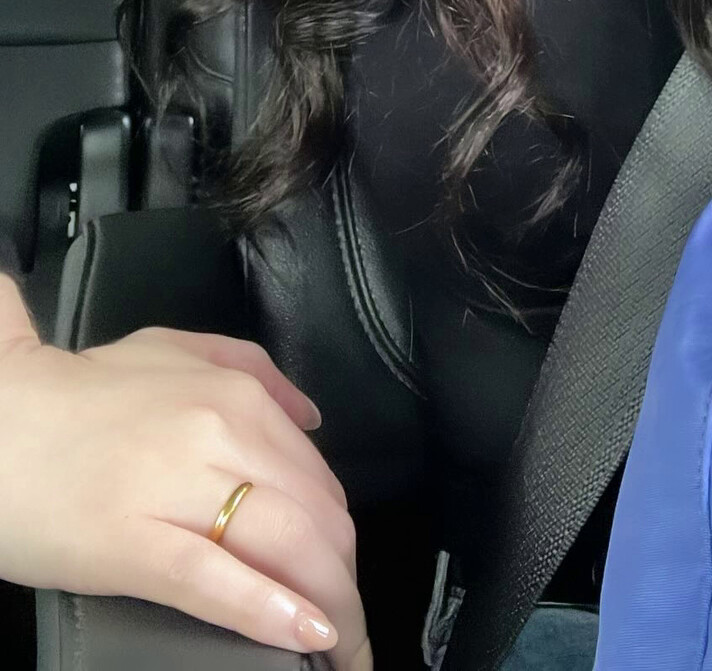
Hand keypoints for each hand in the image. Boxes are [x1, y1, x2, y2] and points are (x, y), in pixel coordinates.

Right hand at [0, 281, 371, 669]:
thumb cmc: (82, 396)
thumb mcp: (174, 350)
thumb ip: (250, 370)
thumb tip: (311, 416)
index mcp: (236, 395)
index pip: (321, 482)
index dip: (344, 542)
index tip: (347, 580)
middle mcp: (221, 434)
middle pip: (318, 520)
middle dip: (346, 584)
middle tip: (351, 633)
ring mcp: (178, 488)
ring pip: (287, 549)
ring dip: (331, 609)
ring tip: (342, 653)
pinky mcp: (134, 542)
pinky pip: (218, 580)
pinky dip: (271, 611)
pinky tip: (305, 634)